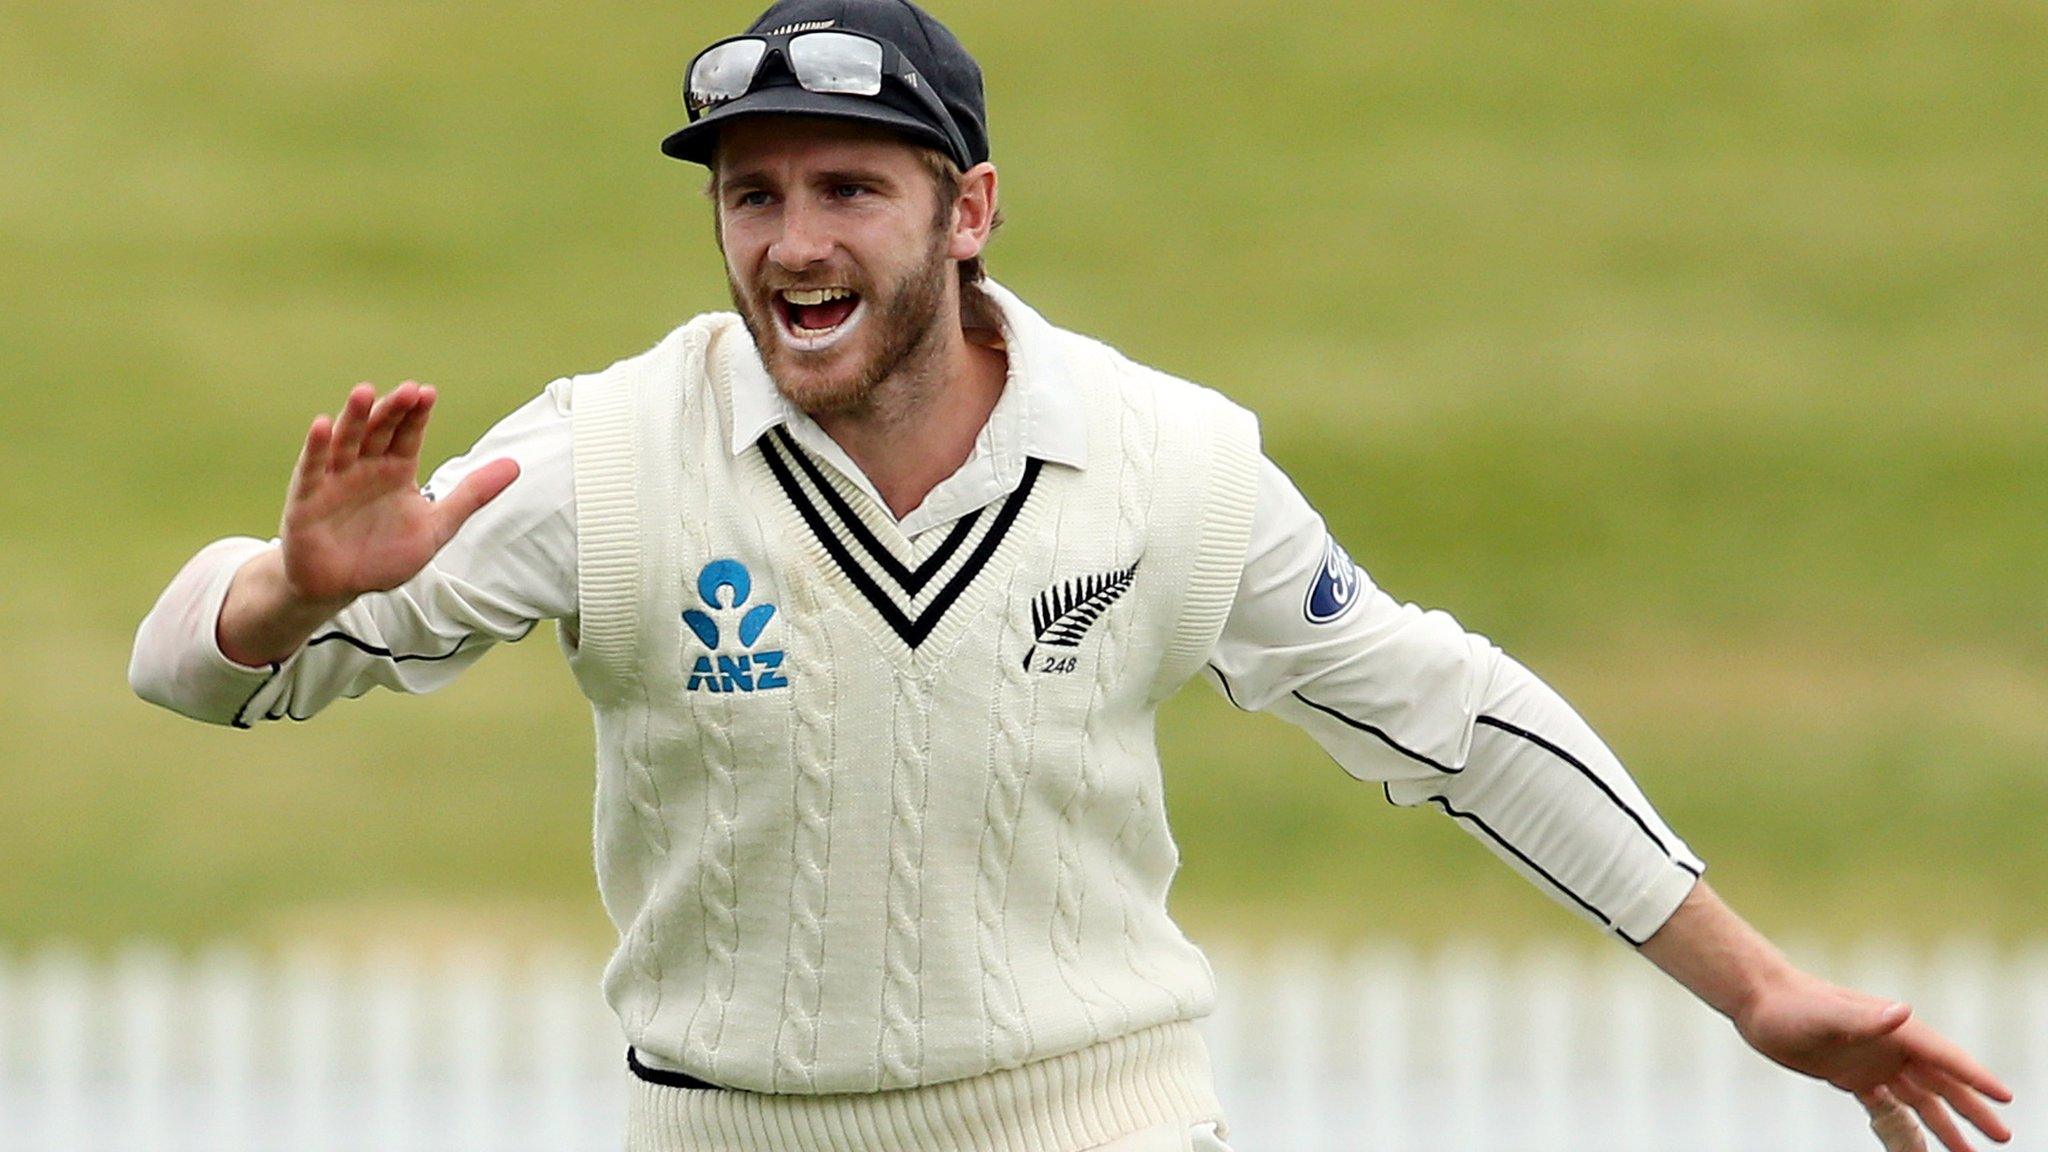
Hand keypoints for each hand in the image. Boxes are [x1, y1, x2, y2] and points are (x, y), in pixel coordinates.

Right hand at [280, 381, 518, 603]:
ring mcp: (335, 479)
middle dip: (392, 410)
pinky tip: (322, 425)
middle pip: (379, 431)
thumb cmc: (385, 554)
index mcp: (396, 470)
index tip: (429, 393)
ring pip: (346, 441)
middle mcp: (365, 467)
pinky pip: (312, 469)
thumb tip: (516, 465)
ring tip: (365, 392)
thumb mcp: (437, 525)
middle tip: (408, 390)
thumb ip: (472, 495)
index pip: (408, 434)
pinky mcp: (307, 497)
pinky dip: (316, 447)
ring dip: (355, 417)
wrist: (342, 588)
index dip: (417, 415)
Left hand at [1734, 968, 2012, 1151]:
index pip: (1945, 1057)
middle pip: (1942, 1083)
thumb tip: (1903, 1012)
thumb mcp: (1826, 1014)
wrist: (1758, 1003)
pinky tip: (1918, 1148)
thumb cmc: (1790, 1006)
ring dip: (1944, 1124)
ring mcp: (1873, 1062)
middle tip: (2002, 1137)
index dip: (1976, 1078)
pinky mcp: (1852, 1076)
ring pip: (1919, 1099)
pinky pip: (1888, 1107)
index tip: (2005, 1098)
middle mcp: (1891, 1046)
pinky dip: (1904, 1127)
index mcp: (1895, 1030)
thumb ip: (1864, 1018)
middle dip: (1972, 1109)